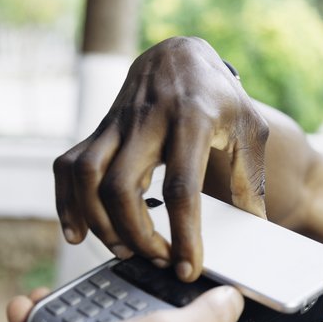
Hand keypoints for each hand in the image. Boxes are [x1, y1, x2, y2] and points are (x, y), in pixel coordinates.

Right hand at [54, 36, 269, 281]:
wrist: (179, 54)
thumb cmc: (219, 96)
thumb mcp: (249, 129)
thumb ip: (251, 178)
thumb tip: (256, 227)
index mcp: (192, 121)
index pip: (181, 187)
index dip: (183, 233)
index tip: (187, 267)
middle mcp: (147, 122)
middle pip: (122, 188)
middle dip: (137, 235)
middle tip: (159, 259)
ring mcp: (117, 125)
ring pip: (88, 177)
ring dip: (100, 223)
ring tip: (125, 249)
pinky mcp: (98, 131)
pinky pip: (68, 167)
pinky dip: (67, 202)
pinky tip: (79, 232)